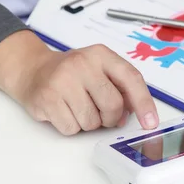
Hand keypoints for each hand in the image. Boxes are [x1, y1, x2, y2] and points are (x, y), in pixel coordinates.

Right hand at [0, 31, 158, 135]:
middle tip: (103, 114)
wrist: (33, 70)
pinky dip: (71, 127)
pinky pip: (71, 128)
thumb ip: (121, 88)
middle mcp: (82, 64)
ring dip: (89, 123)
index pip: (131, 79)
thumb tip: (133, 114)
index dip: (144, 102)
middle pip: (113, 105)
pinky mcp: (46, 98)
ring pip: (92, 122)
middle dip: (112, 118)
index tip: (151, 122)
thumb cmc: (74, 74)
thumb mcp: (100, 70)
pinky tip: (64, 111)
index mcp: (101, 55)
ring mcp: (62, 80)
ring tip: (79, 107)